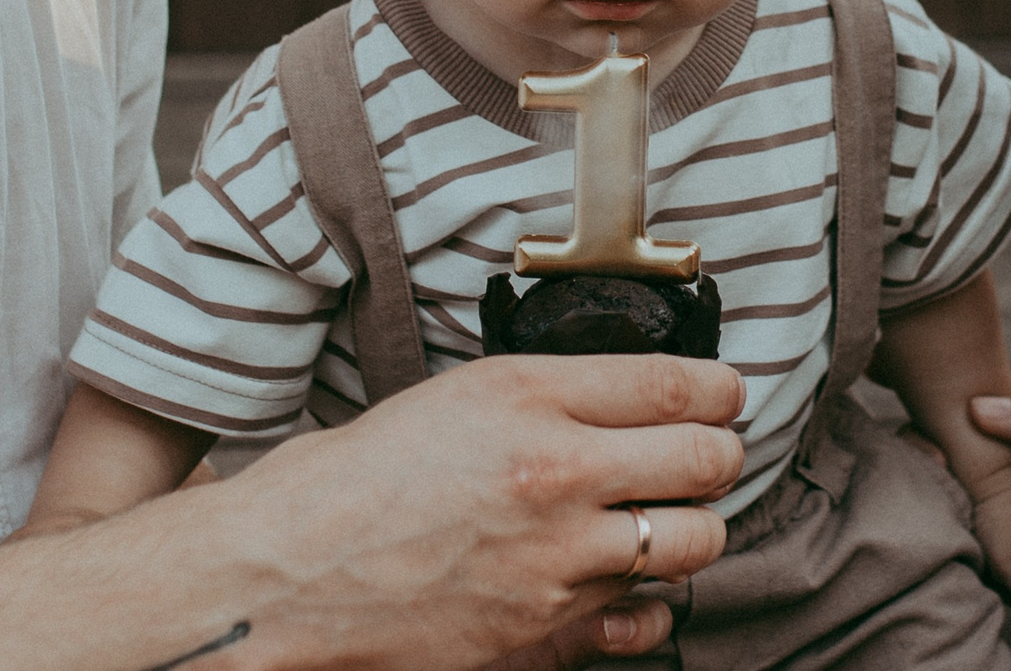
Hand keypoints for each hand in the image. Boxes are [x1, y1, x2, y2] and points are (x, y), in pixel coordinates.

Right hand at [214, 352, 742, 667]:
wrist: (284, 573)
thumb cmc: (352, 481)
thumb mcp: (454, 398)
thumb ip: (548, 397)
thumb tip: (629, 400)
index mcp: (527, 395)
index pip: (677, 383)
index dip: (721, 389)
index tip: (727, 394)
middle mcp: (554, 471)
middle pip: (706, 459)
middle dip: (719, 455)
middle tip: (708, 454)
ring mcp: (556, 556)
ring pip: (694, 540)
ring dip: (695, 527)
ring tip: (669, 517)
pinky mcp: (545, 626)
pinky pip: (647, 614)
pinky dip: (652, 601)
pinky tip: (629, 582)